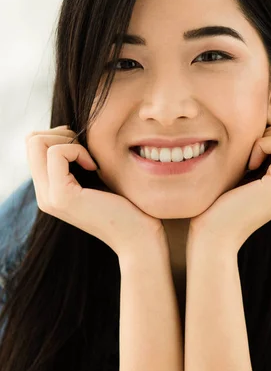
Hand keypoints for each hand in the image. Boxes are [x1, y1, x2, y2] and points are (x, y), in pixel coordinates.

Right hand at [25, 124, 166, 256]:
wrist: (140, 239)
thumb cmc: (129, 207)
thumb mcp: (100, 179)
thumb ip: (80, 161)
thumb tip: (71, 131)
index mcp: (50, 191)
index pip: (34, 146)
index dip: (59, 135)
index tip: (86, 148)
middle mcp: (44, 195)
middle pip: (31, 141)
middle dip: (61, 133)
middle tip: (88, 150)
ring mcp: (50, 197)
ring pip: (36, 143)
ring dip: (69, 141)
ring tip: (91, 159)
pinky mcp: (62, 196)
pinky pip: (57, 153)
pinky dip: (77, 150)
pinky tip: (95, 167)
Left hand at [188, 119, 270, 251]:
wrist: (214, 236)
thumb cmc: (222, 202)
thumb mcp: (250, 172)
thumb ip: (266, 153)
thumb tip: (268, 120)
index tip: (256, 150)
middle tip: (254, 152)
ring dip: (269, 136)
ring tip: (252, 161)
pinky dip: (261, 145)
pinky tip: (248, 166)